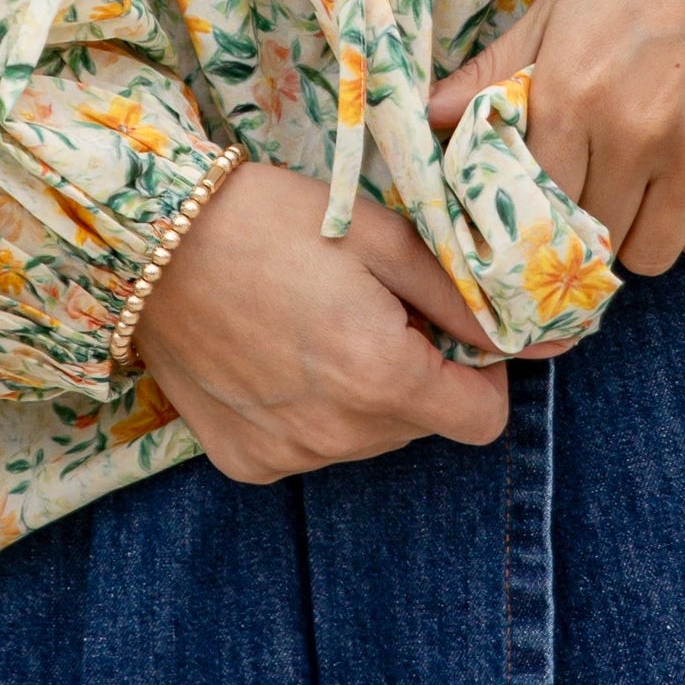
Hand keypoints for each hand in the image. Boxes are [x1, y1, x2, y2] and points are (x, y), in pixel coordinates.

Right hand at [133, 158, 513, 481]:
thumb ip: (460, 298)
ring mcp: (288, 457)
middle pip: (423, 425)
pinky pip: (311, 447)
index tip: (440, 325)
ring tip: (313, 323)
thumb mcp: (380, 236)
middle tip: (366, 306)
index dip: (478, 371)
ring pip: (369, 438)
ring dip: (362, 392)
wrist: (147, 241)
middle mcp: (339, 435)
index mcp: (382, 377)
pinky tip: (273, 354)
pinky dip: (309, 409)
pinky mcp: (246, 463)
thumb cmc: (269, 220)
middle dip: (416, 372)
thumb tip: (537, 340)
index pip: (484, 420)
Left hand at [426, 0, 684, 274]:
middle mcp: (635, 132)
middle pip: (595, 238)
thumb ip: (496, 70)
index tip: (545, 194)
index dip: (538, 205)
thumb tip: (427, 114)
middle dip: (587, 220)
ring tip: (639, 188)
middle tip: (594, 185)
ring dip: (638, 232)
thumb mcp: (556, 6)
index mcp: (573, 92)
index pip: (538, 203)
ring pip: (654, 254)